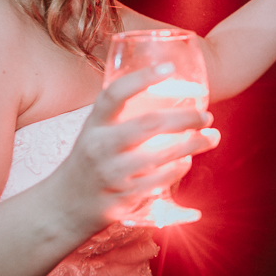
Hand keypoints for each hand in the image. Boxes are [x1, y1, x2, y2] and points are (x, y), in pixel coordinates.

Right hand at [49, 65, 220, 233]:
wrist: (63, 207)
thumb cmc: (90, 159)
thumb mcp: (96, 131)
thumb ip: (123, 114)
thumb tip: (168, 91)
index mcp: (94, 125)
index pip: (114, 94)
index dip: (142, 78)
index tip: (169, 68)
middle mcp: (101, 147)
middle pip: (150, 124)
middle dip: (186, 118)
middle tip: (207, 115)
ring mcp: (112, 175)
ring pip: (162, 156)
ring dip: (193, 145)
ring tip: (211, 137)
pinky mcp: (123, 198)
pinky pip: (161, 180)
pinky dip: (179, 168)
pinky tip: (187, 160)